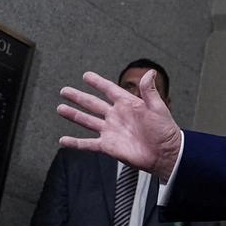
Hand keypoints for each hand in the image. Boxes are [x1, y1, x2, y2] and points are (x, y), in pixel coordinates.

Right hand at [57, 70, 182, 180]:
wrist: (165, 154)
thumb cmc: (165, 131)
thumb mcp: (158, 108)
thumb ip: (150, 91)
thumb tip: (149, 72)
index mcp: (128, 104)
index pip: (109, 90)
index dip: (98, 83)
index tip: (86, 76)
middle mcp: (116, 116)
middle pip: (92, 104)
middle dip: (78, 97)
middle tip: (65, 91)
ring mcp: (110, 131)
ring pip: (87, 121)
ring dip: (74, 115)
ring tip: (60, 108)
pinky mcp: (108, 146)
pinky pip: (88, 144)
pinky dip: (75, 143)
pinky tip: (63, 140)